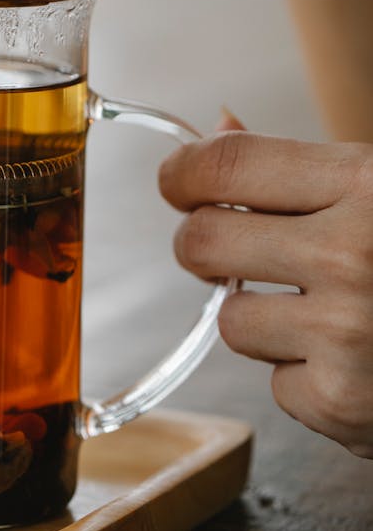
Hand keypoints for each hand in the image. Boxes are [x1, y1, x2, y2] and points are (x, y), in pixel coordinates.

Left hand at [159, 124, 372, 458]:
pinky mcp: (343, 404)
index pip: (225, 165)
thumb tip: (219, 126)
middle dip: (204, 243)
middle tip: (231, 247)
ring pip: (231, 318)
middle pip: (201, 241)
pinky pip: (274, 382)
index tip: (177, 182)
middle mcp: (353, 254)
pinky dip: (306, 375)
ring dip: (264, 316)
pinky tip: (359, 361)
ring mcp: (347, 334)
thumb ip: (303, 165)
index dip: (182, 172)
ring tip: (330, 312)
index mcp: (368, 183)